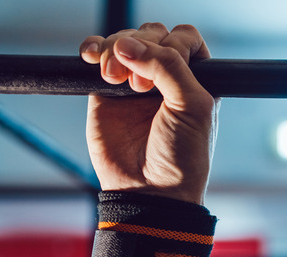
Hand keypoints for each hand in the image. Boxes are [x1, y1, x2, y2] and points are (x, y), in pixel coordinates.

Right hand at [79, 23, 218, 204]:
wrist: (150, 190)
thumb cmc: (181, 156)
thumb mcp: (191, 107)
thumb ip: (169, 68)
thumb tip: (128, 43)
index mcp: (195, 79)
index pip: (183, 38)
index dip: (172, 45)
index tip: (166, 69)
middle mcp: (166, 77)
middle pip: (152, 34)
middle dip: (143, 49)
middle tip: (141, 86)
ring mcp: (135, 82)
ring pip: (124, 41)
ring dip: (116, 49)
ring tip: (116, 79)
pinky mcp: (105, 92)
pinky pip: (98, 55)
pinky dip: (94, 48)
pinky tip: (91, 57)